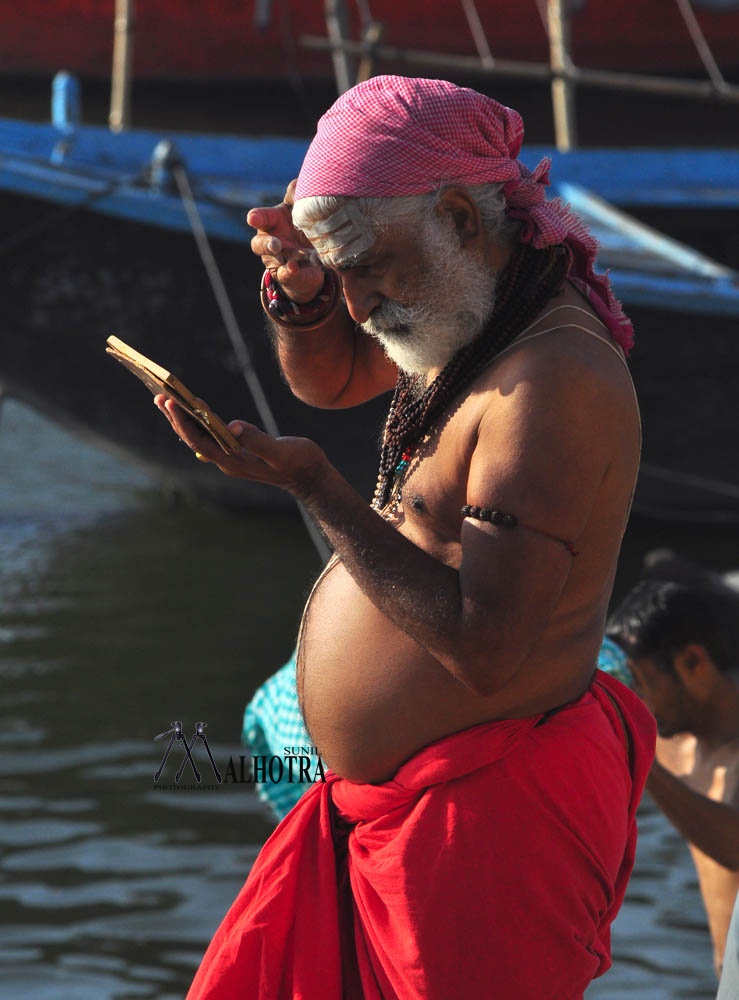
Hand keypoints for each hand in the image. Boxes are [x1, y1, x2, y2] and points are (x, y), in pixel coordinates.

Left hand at [154, 395, 327, 498]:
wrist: (310, 477)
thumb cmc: (301, 462)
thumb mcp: (283, 451)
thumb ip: (259, 440)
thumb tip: (234, 426)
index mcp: (235, 462)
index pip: (202, 442)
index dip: (185, 423)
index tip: (173, 402)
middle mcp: (228, 461)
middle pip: (194, 440)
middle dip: (176, 418)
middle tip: (160, 396)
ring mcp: (231, 457)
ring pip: (200, 438)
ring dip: (183, 420)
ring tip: (165, 399)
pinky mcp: (237, 451)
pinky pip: (210, 436)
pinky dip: (198, 422)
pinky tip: (193, 410)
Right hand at [247, 179, 324, 303]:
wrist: (316, 257)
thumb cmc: (303, 226)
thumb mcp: (301, 207)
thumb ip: (296, 194)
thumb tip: (299, 188)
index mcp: (272, 221)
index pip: (260, 218)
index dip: (256, 218)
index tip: (253, 218)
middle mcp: (270, 241)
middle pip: (258, 244)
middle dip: (266, 244)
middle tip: (277, 244)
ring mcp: (276, 260)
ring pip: (274, 260)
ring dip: (287, 257)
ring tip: (300, 255)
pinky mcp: (286, 275)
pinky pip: (285, 275)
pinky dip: (290, 272)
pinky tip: (295, 268)